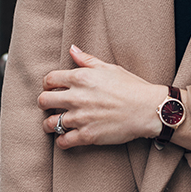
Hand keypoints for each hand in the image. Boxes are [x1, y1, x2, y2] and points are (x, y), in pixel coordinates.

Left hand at [38, 45, 167, 148]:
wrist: (147, 109)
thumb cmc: (130, 86)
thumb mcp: (109, 68)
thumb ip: (87, 60)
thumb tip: (72, 49)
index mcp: (80, 78)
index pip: (49, 80)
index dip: (48, 84)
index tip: (52, 88)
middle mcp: (76, 97)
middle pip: (43, 101)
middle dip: (44, 103)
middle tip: (51, 106)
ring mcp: (80, 118)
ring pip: (50, 124)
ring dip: (51, 124)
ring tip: (56, 123)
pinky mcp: (87, 136)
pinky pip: (63, 142)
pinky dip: (62, 141)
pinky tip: (66, 137)